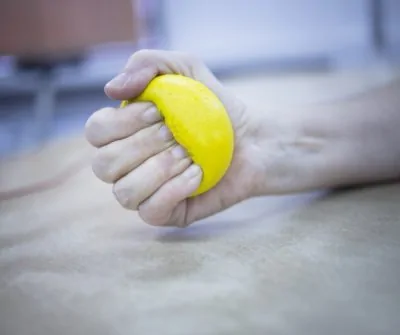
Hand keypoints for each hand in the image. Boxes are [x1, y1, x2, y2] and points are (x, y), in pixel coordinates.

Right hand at [85, 49, 264, 226]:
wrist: (251, 138)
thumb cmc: (214, 106)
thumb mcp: (185, 68)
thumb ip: (147, 64)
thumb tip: (111, 90)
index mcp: (123, 133)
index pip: (95, 132)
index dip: (123, 122)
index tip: (158, 112)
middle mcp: (126, 165)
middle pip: (104, 164)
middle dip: (144, 145)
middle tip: (176, 134)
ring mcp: (145, 192)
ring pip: (124, 193)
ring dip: (159, 169)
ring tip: (188, 155)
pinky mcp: (167, 213)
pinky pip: (151, 212)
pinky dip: (174, 190)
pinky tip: (197, 174)